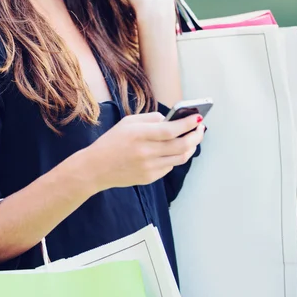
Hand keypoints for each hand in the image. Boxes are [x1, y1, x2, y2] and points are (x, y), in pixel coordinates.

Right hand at [83, 111, 204, 191]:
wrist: (96, 168)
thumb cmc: (112, 141)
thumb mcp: (128, 122)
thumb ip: (151, 118)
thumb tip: (171, 119)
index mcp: (140, 135)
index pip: (171, 129)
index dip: (188, 124)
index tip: (199, 118)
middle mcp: (146, 152)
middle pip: (181, 145)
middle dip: (196, 135)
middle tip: (201, 128)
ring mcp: (149, 167)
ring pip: (180, 158)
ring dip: (190, 147)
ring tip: (193, 138)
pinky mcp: (150, 177)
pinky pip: (170, 166)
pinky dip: (176, 156)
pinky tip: (175, 149)